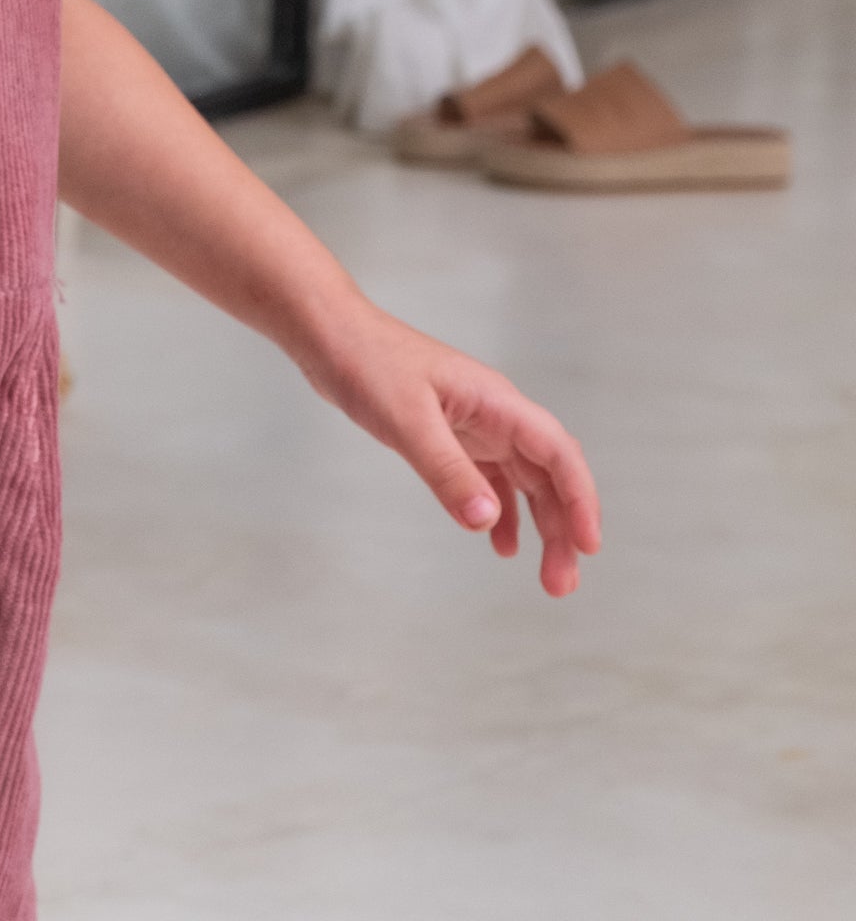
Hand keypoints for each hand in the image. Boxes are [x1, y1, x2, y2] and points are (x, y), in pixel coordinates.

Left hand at [307, 304, 600, 595]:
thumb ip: (446, 470)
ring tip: (545, 576)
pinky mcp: (451, 434)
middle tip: (561, 584)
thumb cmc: (368, 363)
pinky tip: (499, 543)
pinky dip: (501, 512)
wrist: (332, 336)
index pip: (557, 453)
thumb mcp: (406, 421)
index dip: (580, 499)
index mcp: (497, 403)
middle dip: (563, 528)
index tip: (588, 546)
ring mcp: (476, 424)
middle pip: (548, 475)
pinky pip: (490, 479)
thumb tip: (486, 522)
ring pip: (525, 481)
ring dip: (540, 526)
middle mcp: (496, 414)